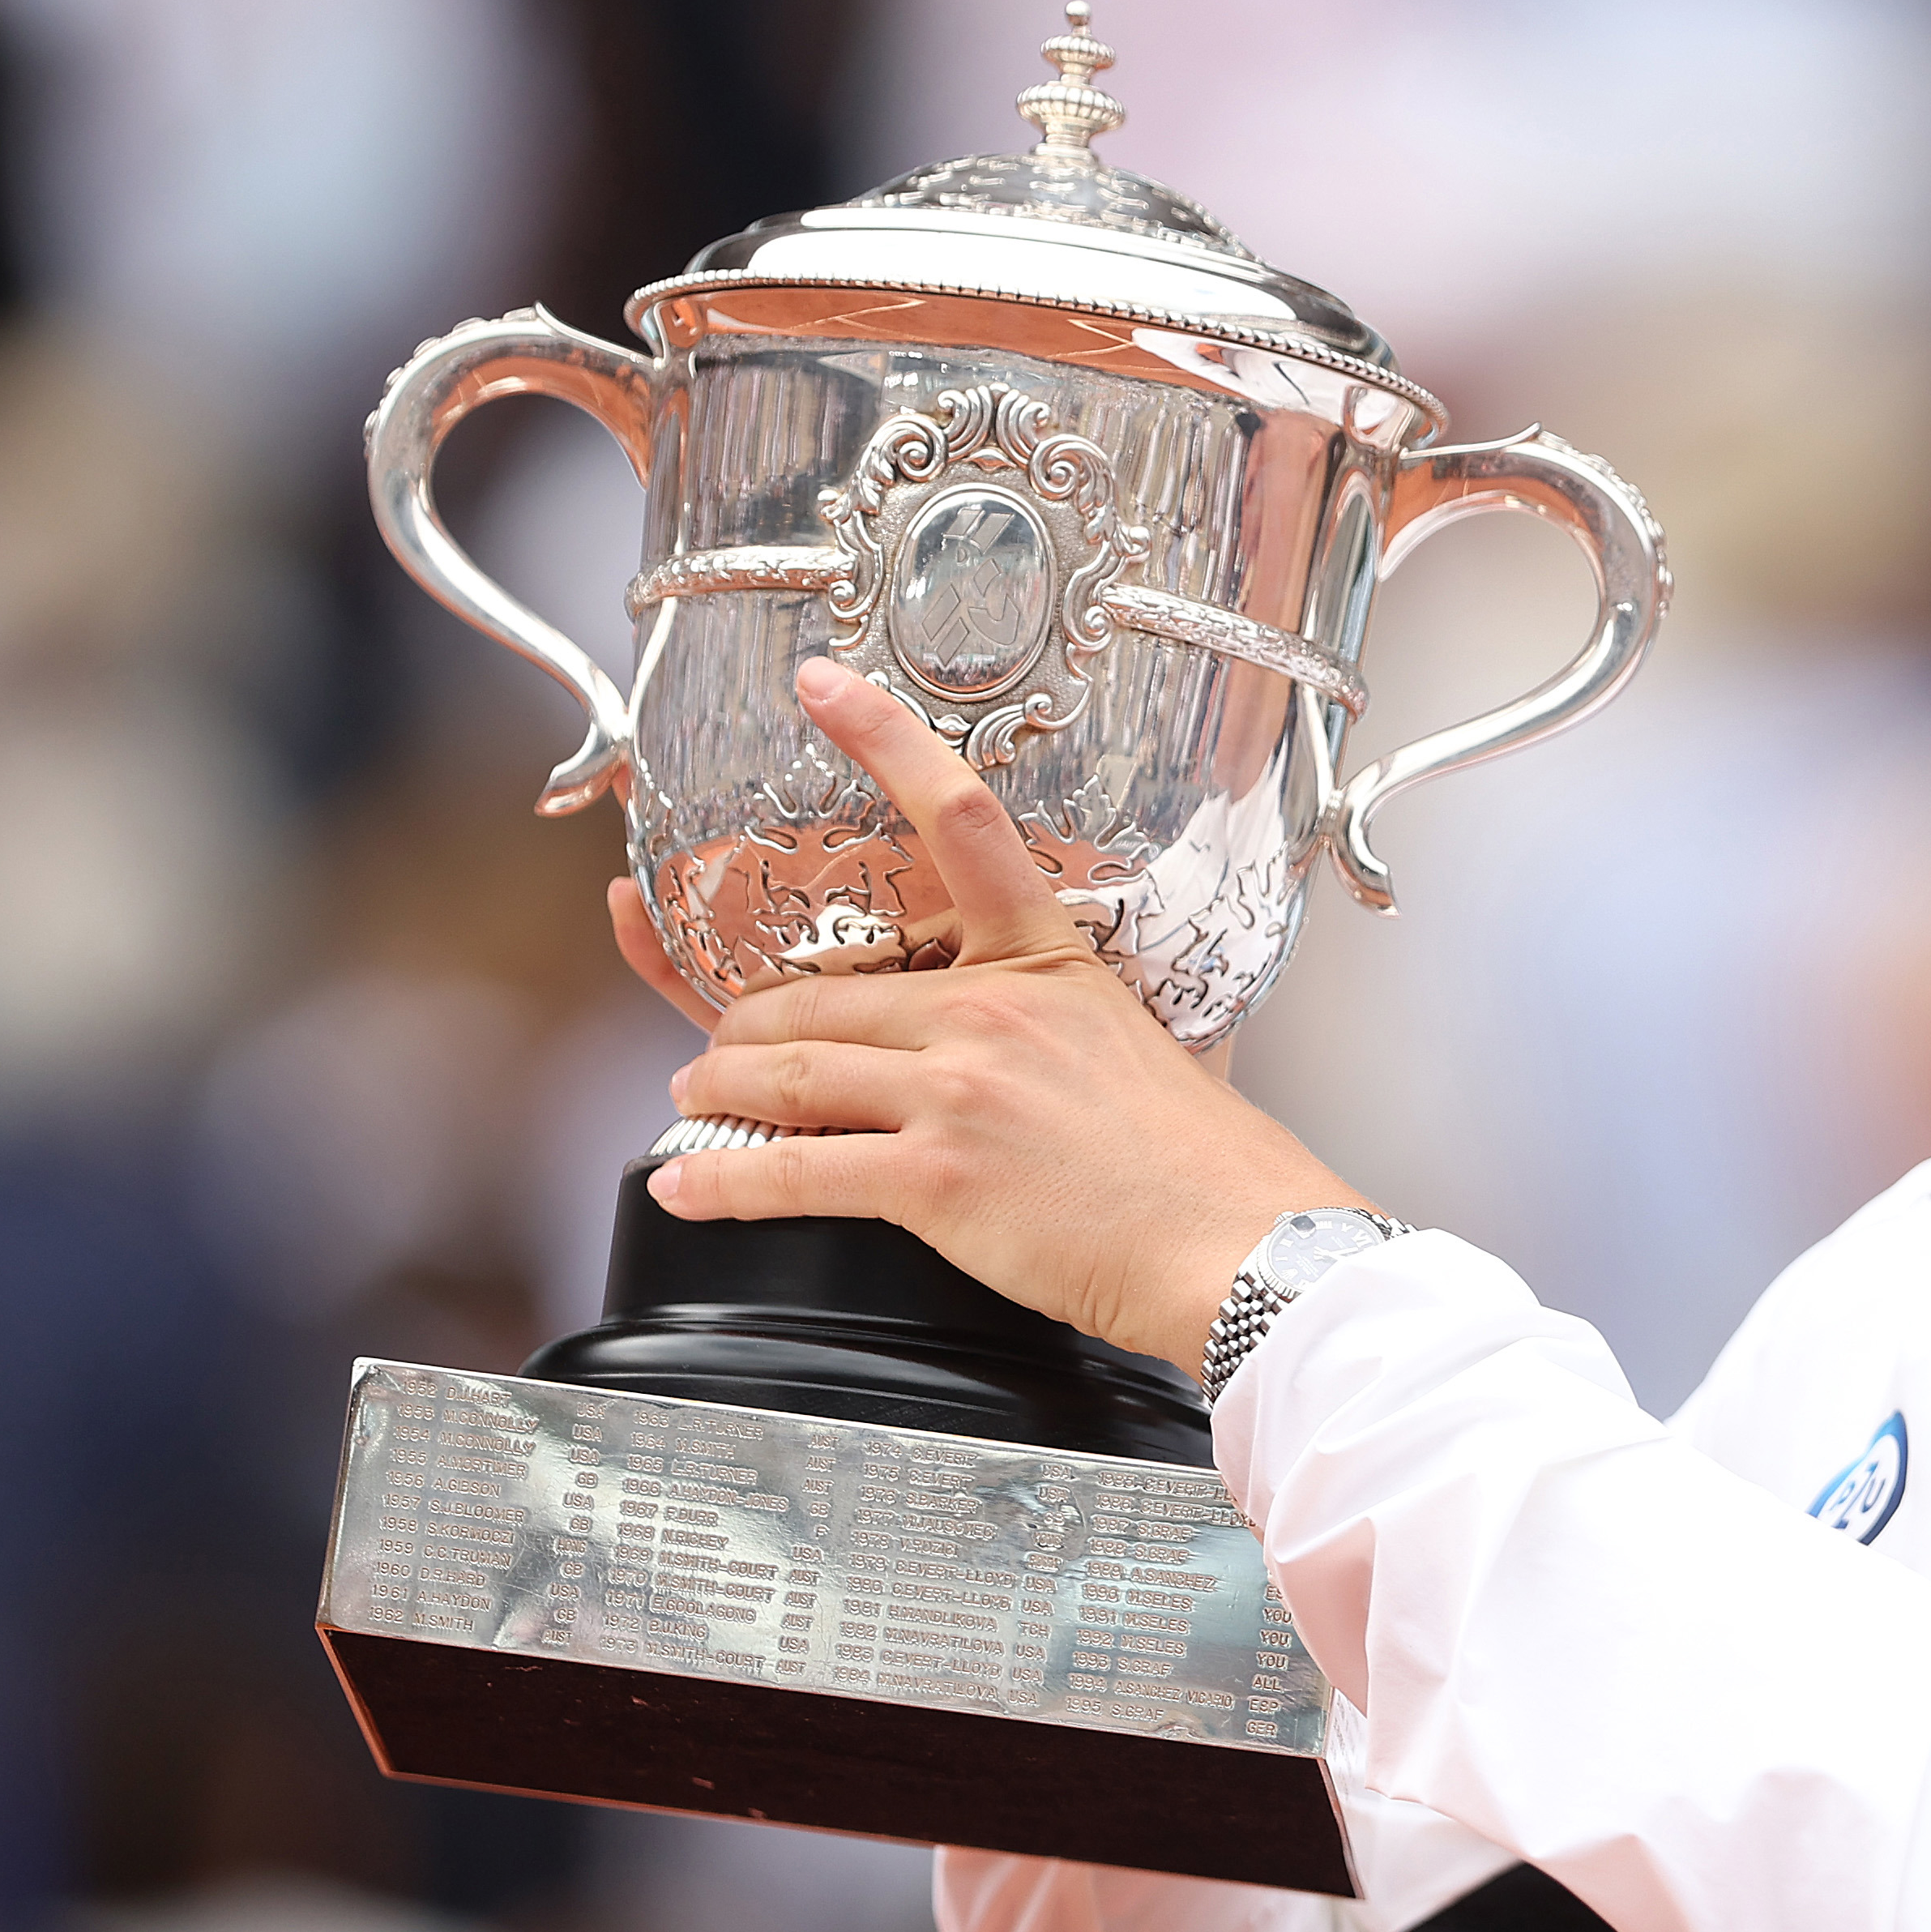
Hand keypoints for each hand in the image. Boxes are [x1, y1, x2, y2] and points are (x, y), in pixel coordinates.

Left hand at [622, 659, 1370, 1373]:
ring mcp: (957, 1092)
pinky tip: (689, 1184)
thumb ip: (1082, 1022)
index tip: (822, 685)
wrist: (1241, 1246)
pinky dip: (720, 1180)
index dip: (879, 738)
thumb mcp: (1147, 1046)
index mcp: (1046, 963)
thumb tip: (1075, 1032)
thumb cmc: (1206, 1166)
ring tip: (696, 1104)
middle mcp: (990, 1013)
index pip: (956, 819)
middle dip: (741, 1026)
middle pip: (815, 991)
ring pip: (785, 1072)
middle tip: (721, 1049)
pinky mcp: (934, 1178)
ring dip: (716, 1092)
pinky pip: (790, 1169)